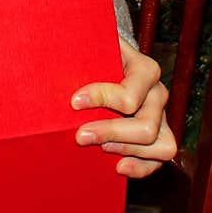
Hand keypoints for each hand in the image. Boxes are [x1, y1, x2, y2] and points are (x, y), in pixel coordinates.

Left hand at [70, 37, 177, 178]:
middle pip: (145, 126)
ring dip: (126, 149)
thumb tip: (49, 48)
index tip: (74, 102)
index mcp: (145, 69)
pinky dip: (141, 167)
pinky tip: (118, 166)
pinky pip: (160, 159)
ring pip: (161, 145)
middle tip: (80, 135)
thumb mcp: (92, 45)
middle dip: (110, 132)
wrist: (109, 59)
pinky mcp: (159, 135)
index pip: (129, 95)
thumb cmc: (97, 53)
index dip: (101, 99)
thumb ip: (80, 48)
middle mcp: (158, 93)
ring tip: (100, 147)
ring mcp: (162, 116)